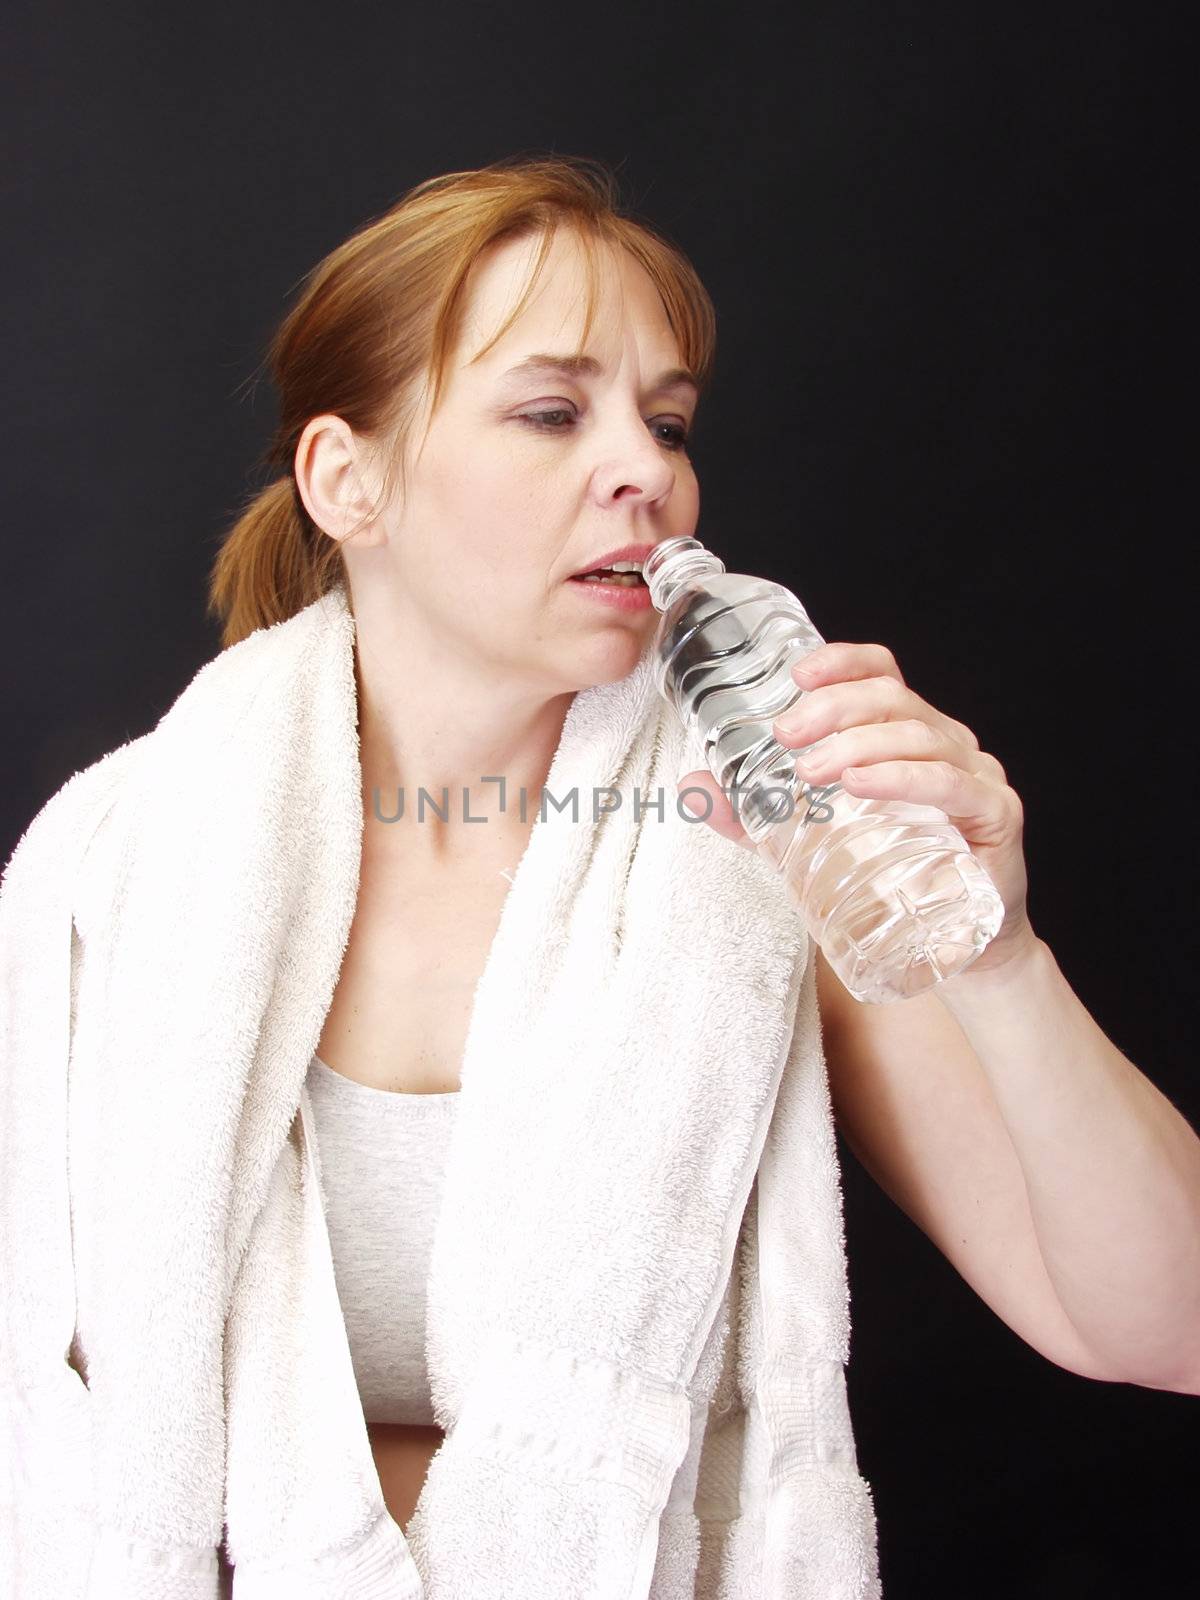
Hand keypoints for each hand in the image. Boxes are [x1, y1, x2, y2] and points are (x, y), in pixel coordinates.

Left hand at [675, 640, 1036, 978]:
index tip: (798, 674)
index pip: (882, 675)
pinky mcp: (995, 814)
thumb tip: (695, 787)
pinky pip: (950, 783)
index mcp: (906, 735)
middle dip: (835, 707)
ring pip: (919, 735)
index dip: (844, 662)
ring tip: (812, 769)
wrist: (958, 952)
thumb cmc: (892, 882)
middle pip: (893, 699)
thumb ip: (755, 817)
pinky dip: (903, 777)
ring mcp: (976, 774)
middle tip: (787, 735)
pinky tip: (864, 783)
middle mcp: (946, 743)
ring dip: (860, 744)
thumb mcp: (809, 844)